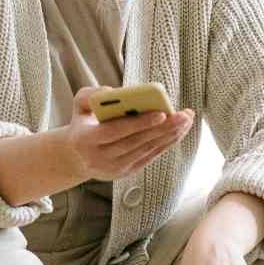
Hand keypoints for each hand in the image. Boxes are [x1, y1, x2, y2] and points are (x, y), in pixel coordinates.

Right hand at [62, 86, 193, 181]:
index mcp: (85, 140)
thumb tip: (113, 92)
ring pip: (147, 150)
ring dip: (169, 135)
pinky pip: (150, 156)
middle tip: (183, 115)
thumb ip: (90, 95)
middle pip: (136, 142)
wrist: (77, 156)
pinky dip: (166, 143)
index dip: (139, 123)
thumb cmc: (82, 124)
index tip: (161, 113)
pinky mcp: (127, 172)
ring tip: (186, 119)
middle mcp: (100, 158)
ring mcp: (115, 168)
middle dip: (163, 128)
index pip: (115, 131)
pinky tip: (179, 131)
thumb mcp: (78, 106)